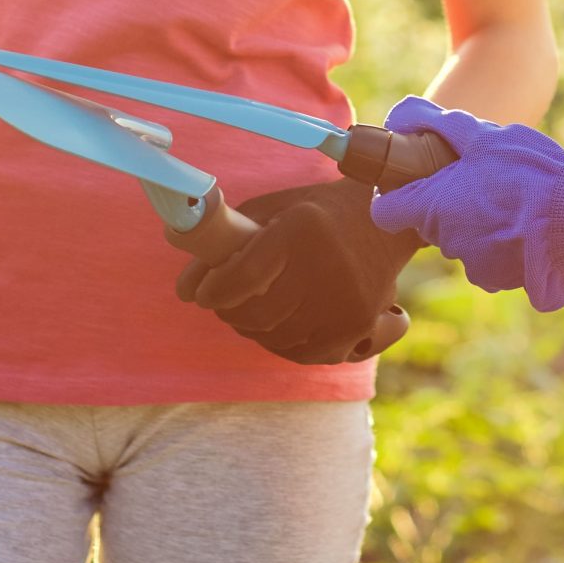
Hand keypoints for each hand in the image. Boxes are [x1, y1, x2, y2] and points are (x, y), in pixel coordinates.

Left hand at [176, 177, 420, 364]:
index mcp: (300, 229)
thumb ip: (227, 232)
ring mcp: (345, 303)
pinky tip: (279, 323)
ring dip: (253, 329)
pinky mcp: (356, 327)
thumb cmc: (316, 214)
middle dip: (228, 312)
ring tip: (250, 309)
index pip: (243, 276)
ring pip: (276, 337)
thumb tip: (177, 258)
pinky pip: (304, 353)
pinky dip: (282, 343)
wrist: (386, 225)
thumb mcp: (273, 208)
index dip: (212, 291)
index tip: (198, 294)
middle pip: (257, 313)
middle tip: (220, 302)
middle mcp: (326, 266)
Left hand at [369, 97, 563, 310]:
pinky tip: (531, 225)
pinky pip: (495, 258)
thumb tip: (399, 114)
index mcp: (432, 206)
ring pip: (465, 239)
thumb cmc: (528, 172)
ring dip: (480, 222)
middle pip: (432, 222)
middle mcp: (446, 241)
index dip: (394, 195)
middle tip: (481, 178)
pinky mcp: (503, 281)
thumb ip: (438, 125)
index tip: (413, 181)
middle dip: (449, 202)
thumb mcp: (484, 136)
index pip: (385, 212)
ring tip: (515, 200)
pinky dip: (506, 243)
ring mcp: (474, 265)